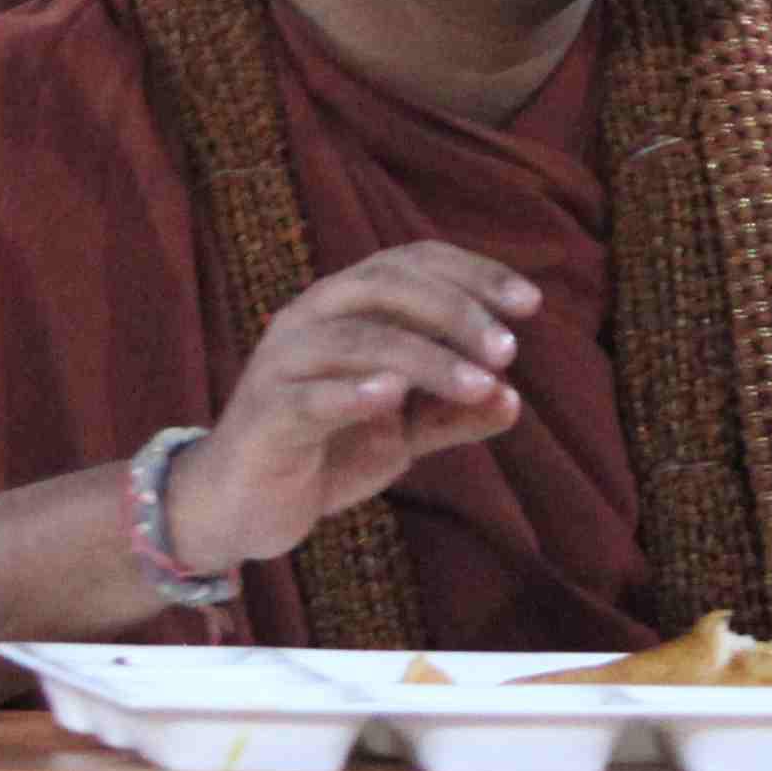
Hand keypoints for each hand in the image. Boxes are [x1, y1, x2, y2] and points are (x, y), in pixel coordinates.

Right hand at [162, 243, 540, 577]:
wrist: (242, 507)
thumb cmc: (323, 453)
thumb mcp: (401, 434)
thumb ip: (452, 414)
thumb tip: (513, 401)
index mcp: (346, 307)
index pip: (412, 263)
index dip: (473, 273)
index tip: (528, 304)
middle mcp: (310, 318)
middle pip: (386, 286)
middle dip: (456, 311)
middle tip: (508, 349)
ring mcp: (283, 362)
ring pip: (357, 338)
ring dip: (426, 357)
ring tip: (479, 382)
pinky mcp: (265, 415)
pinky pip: (310, 395)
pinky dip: (352, 391)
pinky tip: (392, 396)